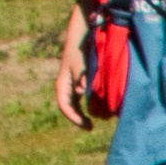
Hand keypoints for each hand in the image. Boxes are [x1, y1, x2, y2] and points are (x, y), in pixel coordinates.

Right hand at [54, 16, 91, 130]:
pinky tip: (102, 107)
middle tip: (91, 127)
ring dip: (86, 112)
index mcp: (63, 84)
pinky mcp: (82, 81)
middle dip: (80, 118)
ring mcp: (74, 84)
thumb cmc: (81, 50)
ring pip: (78, 104)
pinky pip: (85, 98)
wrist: (84, 36)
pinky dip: (92, 104)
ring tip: (97, 120)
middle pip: (71, 107)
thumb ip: (82, 78)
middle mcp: (67, 86)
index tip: (86, 124)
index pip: (64, 106)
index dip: (74, 117)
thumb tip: (82, 92)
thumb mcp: (80, 64)